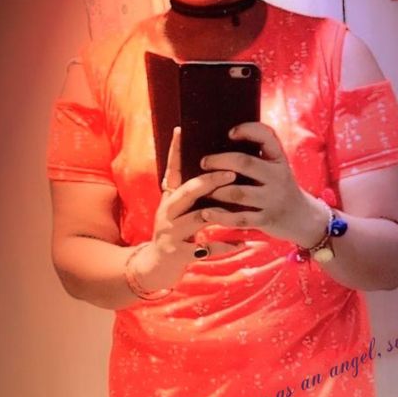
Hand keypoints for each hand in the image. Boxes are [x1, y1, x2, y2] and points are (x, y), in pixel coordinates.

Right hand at [134, 127, 246, 290]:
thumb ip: (190, 193)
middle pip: (187, 192)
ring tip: (239, 205)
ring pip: (198, 219)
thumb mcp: (176, 210)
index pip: (172, 171)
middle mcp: (168, 213)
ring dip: (220, 212)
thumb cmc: (174, 233)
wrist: (155, 267)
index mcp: (169, 199)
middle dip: (209, 181)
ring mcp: (172, 234)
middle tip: (231, 172)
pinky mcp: (180, 254)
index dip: (175, 151)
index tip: (180, 129)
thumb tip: (211, 167)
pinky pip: (207, 248)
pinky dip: (226, 246)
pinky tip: (243, 243)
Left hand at [197, 122, 327, 245]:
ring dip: (216, 190)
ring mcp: (272, 200)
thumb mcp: (276, 166)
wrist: (301, 217)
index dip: (248, 130)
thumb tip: (223, 139)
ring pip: (238, 193)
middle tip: (204, 162)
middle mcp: (278, 177)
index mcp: (279, 159)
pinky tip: (206, 213)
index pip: (267, 136)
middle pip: (245, 163)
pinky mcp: (266, 220)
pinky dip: (221, 216)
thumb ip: (258, 154)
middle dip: (219, 161)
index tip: (230, 132)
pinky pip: (239, 219)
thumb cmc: (279, 186)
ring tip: (204, 189)